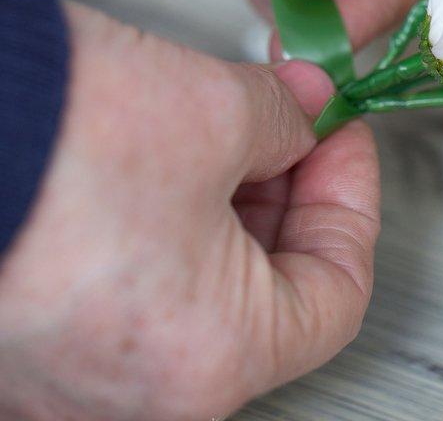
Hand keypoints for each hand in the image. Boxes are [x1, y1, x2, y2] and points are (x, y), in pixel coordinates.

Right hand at [0, 2, 380, 419]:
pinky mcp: (27, 333)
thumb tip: (308, 108)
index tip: (340, 138)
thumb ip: (287, 118)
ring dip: (227, 199)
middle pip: (265, 294)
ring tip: (226, 121)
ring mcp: (70, 371)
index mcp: (208, 362)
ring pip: (196, 287)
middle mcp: (136, 394)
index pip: (337, 294)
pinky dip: (165, 217)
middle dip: (288, 191)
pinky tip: (163, 151)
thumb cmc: (37, 140)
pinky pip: (129, 283)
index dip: (351, 201)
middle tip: (293, 120)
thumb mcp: (213, 110)